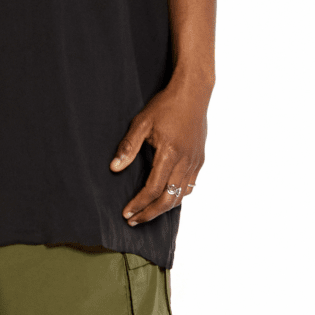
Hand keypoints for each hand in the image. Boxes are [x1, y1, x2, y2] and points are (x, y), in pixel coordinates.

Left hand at [109, 84, 209, 225]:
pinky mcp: (200, 160)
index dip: (139, 203)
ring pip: (181, 196)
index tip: (127, 212)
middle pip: (168, 199)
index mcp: (169, 154)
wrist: (193, 94)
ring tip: (147, 212)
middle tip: (134, 220)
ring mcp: (195, 162)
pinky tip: (167, 197)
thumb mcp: (142, 122)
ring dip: (164, 208)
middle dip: (150, 213)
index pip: (153, 189)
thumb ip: (128, 146)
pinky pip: (190, 186)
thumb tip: (114, 168)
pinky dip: (178, 197)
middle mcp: (185, 162)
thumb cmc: (165, 105)